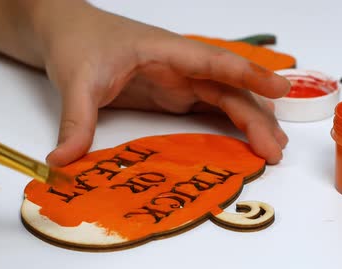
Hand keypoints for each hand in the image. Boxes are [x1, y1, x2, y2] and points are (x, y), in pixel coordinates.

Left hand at [34, 1, 289, 165]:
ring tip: (272, 150)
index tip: (279, 90)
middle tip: (275, 150)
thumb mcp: (76, 82)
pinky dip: (233, 125)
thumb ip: (75, 121)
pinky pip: (212, 108)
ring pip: (227, 99)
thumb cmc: (78, 44)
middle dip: (256, 116)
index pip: (214, 62)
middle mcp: (181, 65)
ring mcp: (181, 80)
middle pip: (229, 88)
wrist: (68, 33)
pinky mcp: (175, 94)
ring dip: (251, 122)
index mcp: (166, 51)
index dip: (249, 75)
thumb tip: (62, 162)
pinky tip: (247, 142)